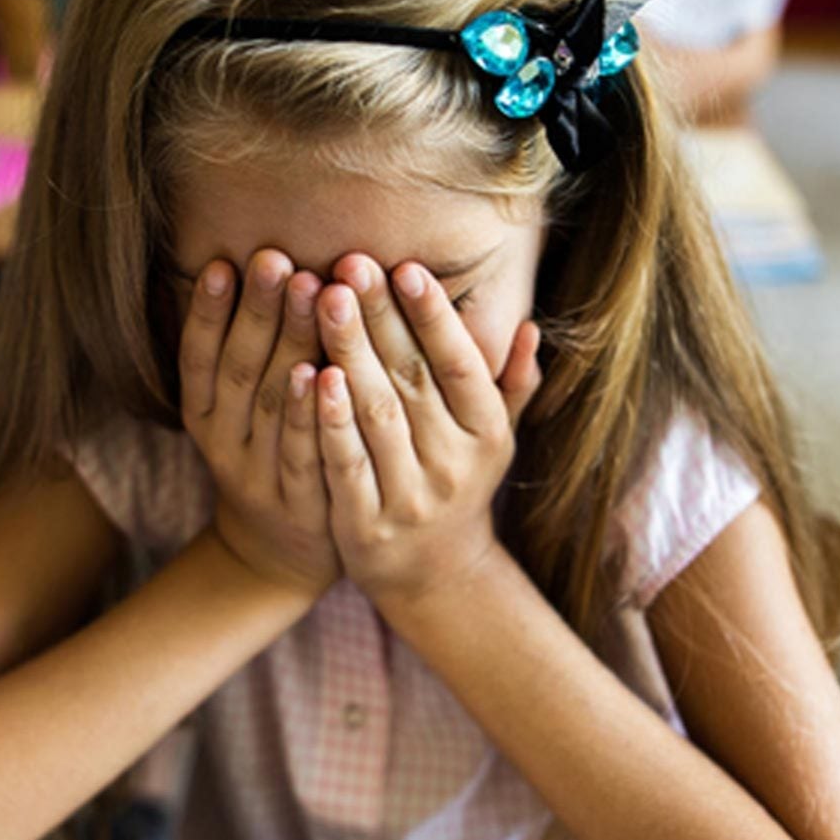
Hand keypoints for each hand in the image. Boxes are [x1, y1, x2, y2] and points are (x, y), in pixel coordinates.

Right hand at [179, 249, 337, 596]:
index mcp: (204, 415)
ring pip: (272, 403)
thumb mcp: (244, 409)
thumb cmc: (274, 454)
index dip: (206, 312)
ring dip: (290, 343)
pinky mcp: (301, 503)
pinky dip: (311, 412)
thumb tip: (257, 261)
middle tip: (276, 258)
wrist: (286, 553)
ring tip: (308, 290)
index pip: (198, 357)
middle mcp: (224, 444)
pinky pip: (304, 452)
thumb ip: (250, 347)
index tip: (222, 262)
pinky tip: (324, 370)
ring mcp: (261, 476)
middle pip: (239, 370)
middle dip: (257, 310)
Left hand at [313, 256, 540, 614]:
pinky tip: (309, 374)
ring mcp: (411, 497)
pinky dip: (329, 419)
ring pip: (377, 414)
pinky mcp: (366, 526)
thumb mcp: (495, 439)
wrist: (434, 577)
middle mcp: (454, 464)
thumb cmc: (458, 484)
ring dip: (350, 353)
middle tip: (350, 263)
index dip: (435, 316)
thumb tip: (530, 330)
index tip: (407, 266)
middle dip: (381, 317)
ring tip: (324, 299)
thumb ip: (512, 384)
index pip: (461, 364)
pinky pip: (345, 462)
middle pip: (412, 379)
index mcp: (488, 433)